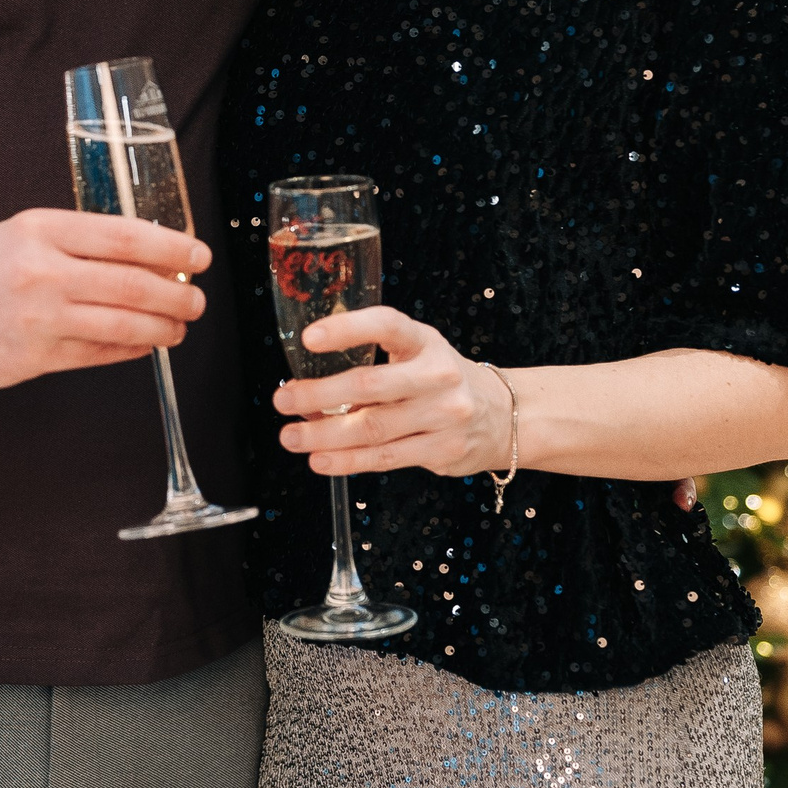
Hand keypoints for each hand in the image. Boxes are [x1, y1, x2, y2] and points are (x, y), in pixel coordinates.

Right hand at [0, 208, 208, 389]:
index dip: (173, 249)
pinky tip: (143, 343)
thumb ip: (80, 243)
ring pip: (123, 324)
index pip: (126, 237)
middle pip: (133, 284)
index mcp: (42, 230)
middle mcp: (42, 272)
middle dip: (177, 295)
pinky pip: (99, 354)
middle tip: (197, 301)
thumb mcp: (25, 234)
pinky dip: (130, 349)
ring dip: (163, 327)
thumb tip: (152, 259)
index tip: (199, 257)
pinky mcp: (33, 358)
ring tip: (178, 328)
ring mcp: (38, 318)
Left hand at [275, 304, 512, 477]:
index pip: (386, 325)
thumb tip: (308, 390)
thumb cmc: (442, 380)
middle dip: (318, 395)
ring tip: (292, 437)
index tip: (309, 337)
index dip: (347, 329)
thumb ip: (372, 363)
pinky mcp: (442, 450)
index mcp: (425, 341)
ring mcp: (444, 415)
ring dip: (324, 436)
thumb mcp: (416, 355)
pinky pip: (384, 458)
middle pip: (369, 385)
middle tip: (284, 400)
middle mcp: (437, 375)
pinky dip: (347, 461)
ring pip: (372, 428)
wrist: (504, 415)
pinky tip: (321, 460)